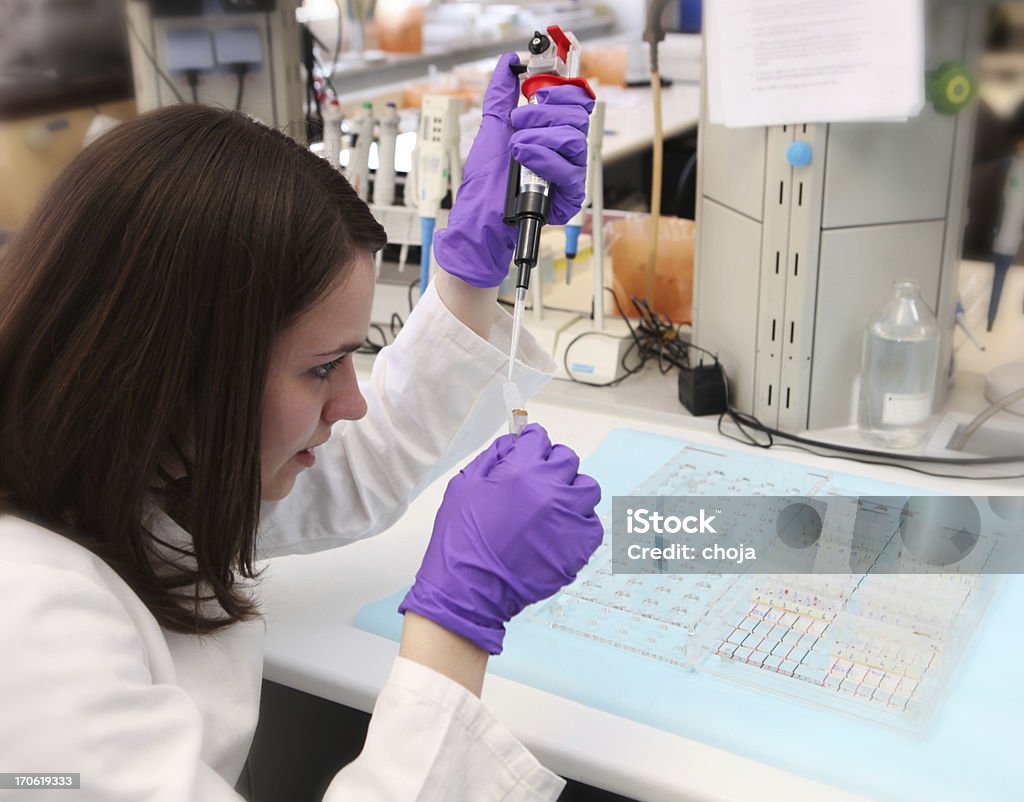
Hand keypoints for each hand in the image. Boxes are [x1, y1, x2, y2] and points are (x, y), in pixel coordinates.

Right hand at [398, 424, 602, 653]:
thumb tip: (513, 443)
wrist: (469, 590)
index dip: (532, 442)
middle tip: (539, 480)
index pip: (539, 438)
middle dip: (552, 464)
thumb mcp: (464, 486)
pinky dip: (579, 524)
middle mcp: (550, 488)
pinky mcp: (580, 545)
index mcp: (520, 469)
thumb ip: (491, 457)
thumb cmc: (461, 541)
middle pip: (567, 459)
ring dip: (572, 491)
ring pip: (587, 488)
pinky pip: (592, 524)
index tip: (530, 449)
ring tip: (554, 506)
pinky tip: (559, 532)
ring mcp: (568, 517)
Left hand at [432, 52, 595, 287]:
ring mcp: (568, 173)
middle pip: (578, 116)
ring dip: (539, 136)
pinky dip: (543, 158)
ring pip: (574, 138)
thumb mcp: (492, 126)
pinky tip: (524, 158)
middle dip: (542, 112)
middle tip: (518, 122)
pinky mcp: (568, 196)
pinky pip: (570, 170)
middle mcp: (565, 152)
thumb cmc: (484, 180)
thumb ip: (502, 92)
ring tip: (516, 147)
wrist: (478, 214)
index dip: (559, 90)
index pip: (577, 101)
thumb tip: (508, 62)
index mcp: (553, 132)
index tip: (535, 91)